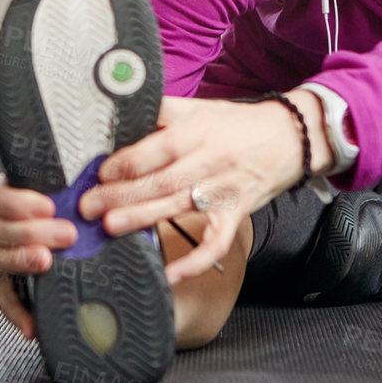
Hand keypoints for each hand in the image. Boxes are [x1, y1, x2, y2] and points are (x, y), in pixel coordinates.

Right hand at [0, 171, 73, 341]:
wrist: (53, 229)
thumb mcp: (55, 189)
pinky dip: (17, 312)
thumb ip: (63, 187)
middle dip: (32, 232)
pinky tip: (31, 324)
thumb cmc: (55, 204)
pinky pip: (3, 298)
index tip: (49, 206)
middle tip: (67, 234)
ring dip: (23, 261)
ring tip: (47, 262)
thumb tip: (91, 189)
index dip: (18, 202)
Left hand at [77, 93, 326, 285]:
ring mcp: (224, 191)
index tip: (101, 173)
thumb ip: (162, 112)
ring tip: (111, 228)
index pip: (159, 148)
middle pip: (162, 180)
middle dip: (122, 194)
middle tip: (89, 206)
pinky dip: (194, 262)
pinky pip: (215, 243)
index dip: (128, 162)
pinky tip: (169, 275)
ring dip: (143, 219)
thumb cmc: (238, 123)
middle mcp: (210, 161)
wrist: (291, 137)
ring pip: (179, 207)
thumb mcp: (200, 107)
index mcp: (199, 131)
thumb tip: (122, 116)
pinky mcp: (236, 214)